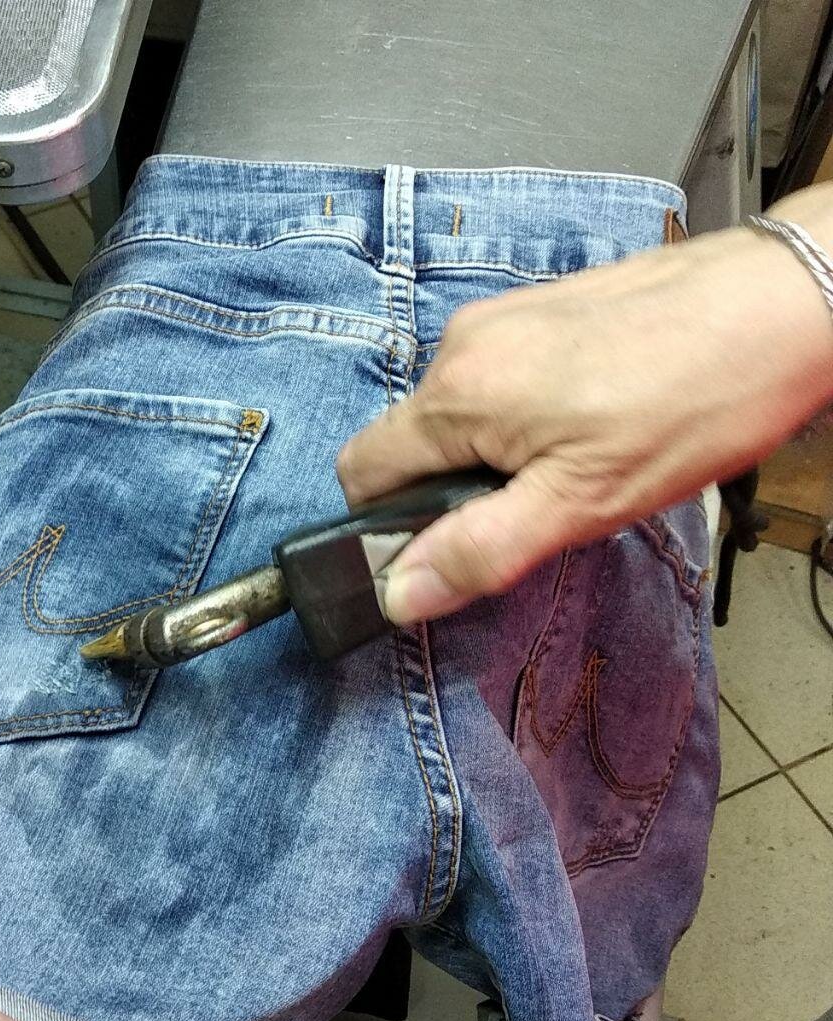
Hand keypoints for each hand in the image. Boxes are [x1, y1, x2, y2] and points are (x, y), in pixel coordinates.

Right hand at [337, 185, 832, 623]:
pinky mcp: (540, 305)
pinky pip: (496, 378)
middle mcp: (463, 343)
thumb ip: (479, 549)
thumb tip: (398, 592)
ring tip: (577, 460)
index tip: (447, 545)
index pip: (359, 472)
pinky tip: (591, 420)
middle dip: (452, 488)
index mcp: (456, 394)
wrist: (787, 301)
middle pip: (410, 443)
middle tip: (538, 507)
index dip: (386, 523)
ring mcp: (502, 316)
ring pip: (456, 412)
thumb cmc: (694, 402)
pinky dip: (520, 414)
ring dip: (492, 452)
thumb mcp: (582, 502)